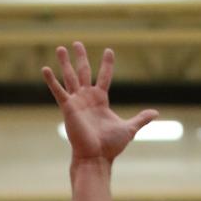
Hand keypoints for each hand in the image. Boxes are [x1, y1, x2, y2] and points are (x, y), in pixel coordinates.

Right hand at [43, 42, 158, 165]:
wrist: (97, 157)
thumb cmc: (111, 146)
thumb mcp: (129, 128)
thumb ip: (141, 119)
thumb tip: (156, 113)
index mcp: (101, 100)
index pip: (105, 76)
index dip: (107, 64)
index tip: (109, 50)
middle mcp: (87, 98)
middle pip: (83, 72)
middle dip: (80, 57)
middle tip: (77, 43)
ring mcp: (77, 102)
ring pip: (70, 77)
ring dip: (65, 63)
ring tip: (60, 48)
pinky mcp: (68, 108)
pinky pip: (58, 91)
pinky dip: (51, 81)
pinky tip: (45, 68)